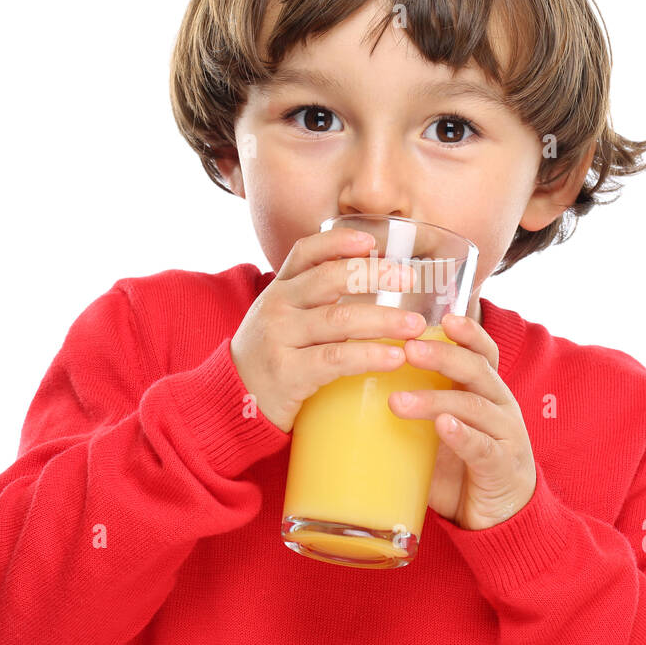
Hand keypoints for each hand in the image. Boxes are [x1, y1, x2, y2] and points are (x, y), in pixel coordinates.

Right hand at [229, 226, 425, 433]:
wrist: (231, 403)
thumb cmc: (272, 358)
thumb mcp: (284, 319)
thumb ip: (316, 300)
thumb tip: (375, 279)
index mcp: (279, 289)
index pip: (306, 251)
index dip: (339, 242)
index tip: (373, 241)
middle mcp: (277, 307)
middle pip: (330, 278)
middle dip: (374, 275)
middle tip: (410, 278)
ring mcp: (279, 339)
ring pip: (339, 319)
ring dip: (383, 320)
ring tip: (415, 326)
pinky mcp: (287, 373)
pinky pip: (335, 359)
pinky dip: (369, 356)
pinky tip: (394, 358)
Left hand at [388, 313, 536, 529]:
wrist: (500, 520)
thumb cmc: (462, 469)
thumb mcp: (438, 431)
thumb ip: (413, 408)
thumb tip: (351, 388)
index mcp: (486, 392)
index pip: (482, 352)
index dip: (466, 332)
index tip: (441, 316)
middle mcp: (501, 407)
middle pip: (477, 369)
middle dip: (443, 355)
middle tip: (407, 349)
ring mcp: (505, 436)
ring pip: (475, 406)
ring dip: (436, 399)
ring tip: (399, 400)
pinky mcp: (502, 468)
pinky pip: (483, 447)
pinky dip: (463, 435)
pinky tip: (443, 427)